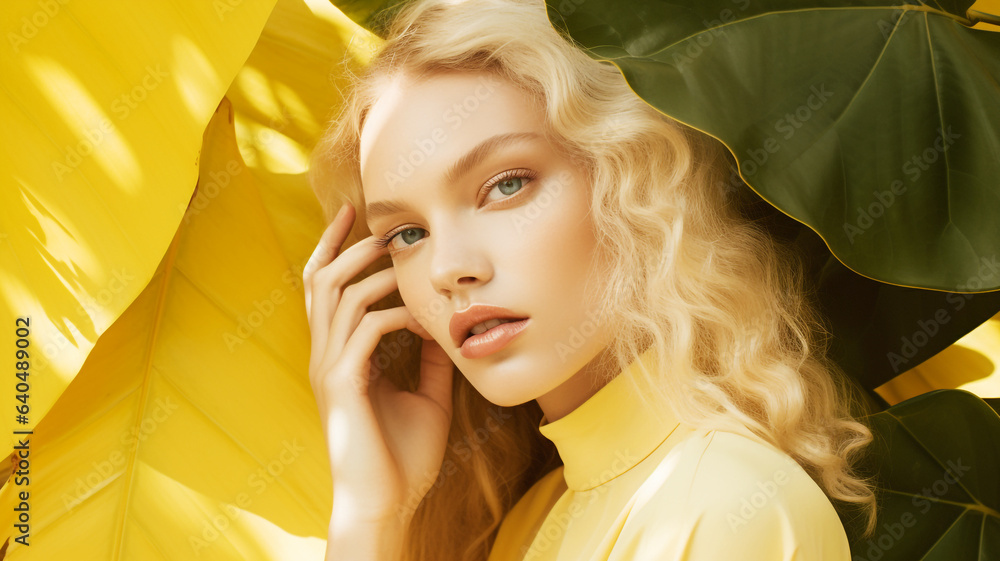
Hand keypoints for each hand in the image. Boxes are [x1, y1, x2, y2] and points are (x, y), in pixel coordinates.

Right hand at [303, 201, 454, 527]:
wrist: (386, 505)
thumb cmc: (403, 458)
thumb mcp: (426, 397)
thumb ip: (430, 361)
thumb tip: (445, 328)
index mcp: (338, 357)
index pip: (324, 291)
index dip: (332, 249)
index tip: (353, 215)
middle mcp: (326, 358)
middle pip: (321, 282)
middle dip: (349, 247)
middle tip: (383, 227)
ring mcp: (330, 370)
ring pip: (339, 298)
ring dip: (374, 273)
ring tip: (403, 260)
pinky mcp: (342, 386)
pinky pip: (365, 331)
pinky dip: (395, 315)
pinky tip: (421, 321)